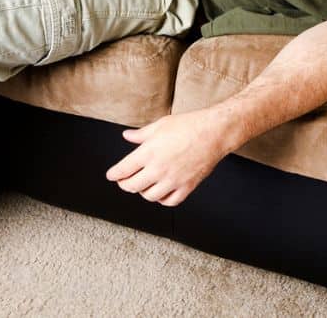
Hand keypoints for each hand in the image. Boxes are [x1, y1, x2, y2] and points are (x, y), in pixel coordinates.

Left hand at [105, 108, 236, 206]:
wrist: (214, 132)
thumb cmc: (188, 125)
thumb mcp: (160, 125)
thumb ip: (141, 134)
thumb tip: (127, 136)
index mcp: (148, 152)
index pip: (123, 170)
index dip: (113, 174)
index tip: (111, 175)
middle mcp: (158, 169)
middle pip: (132, 186)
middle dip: (124, 184)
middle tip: (124, 181)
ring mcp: (173, 180)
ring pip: (149, 196)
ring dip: (143, 192)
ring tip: (143, 185)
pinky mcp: (186, 186)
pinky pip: (169, 201)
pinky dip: (162, 199)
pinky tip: (161, 192)